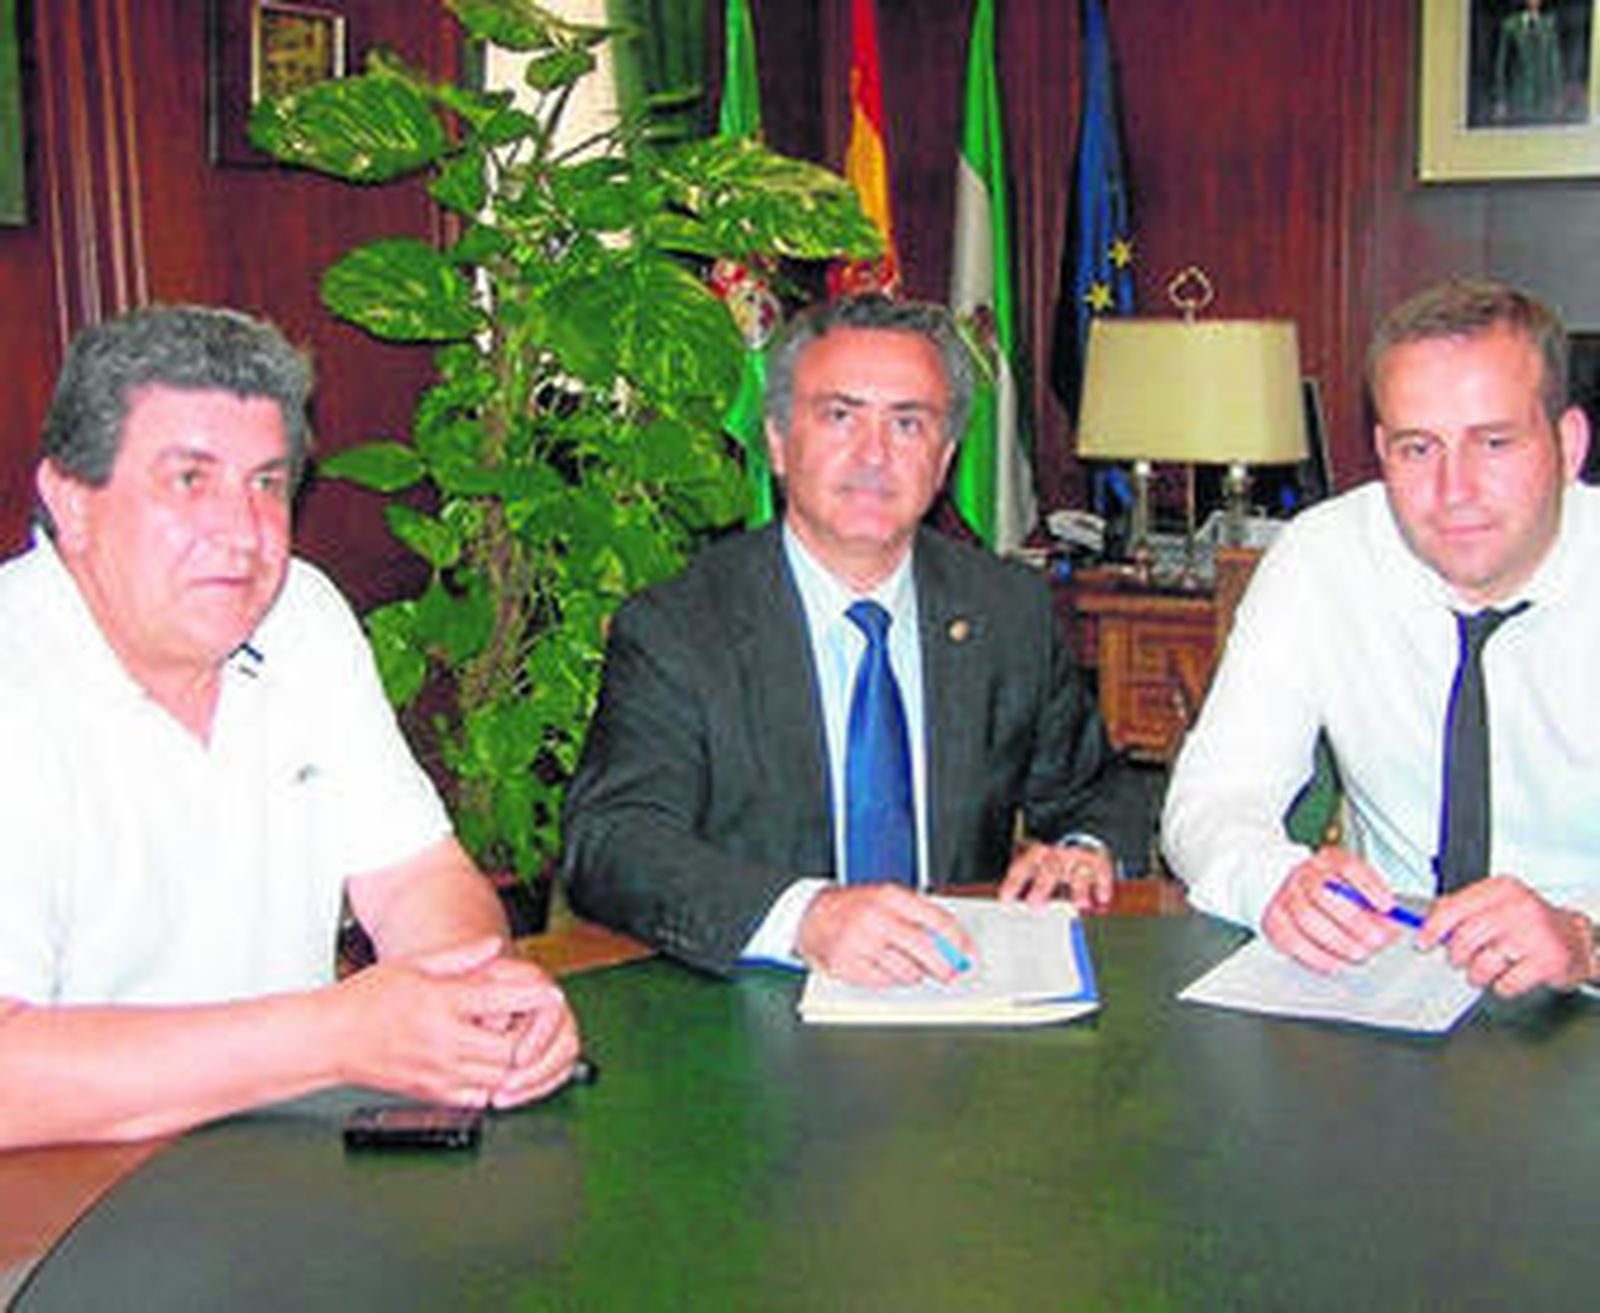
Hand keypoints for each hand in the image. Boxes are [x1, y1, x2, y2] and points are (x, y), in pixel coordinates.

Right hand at [335, 936, 580, 1106]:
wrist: (330, 1039)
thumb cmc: (366, 999)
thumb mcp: (414, 964)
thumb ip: (461, 956)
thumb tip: (495, 945)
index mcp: (442, 1003)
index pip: (504, 1000)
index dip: (533, 995)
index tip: (548, 990)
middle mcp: (444, 1041)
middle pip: (511, 1046)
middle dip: (529, 1034)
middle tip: (531, 1020)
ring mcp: (439, 1073)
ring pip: (501, 1076)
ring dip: (515, 1060)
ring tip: (514, 1041)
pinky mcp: (433, 1095)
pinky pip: (480, 1098)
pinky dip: (494, 1084)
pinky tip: (491, 1067)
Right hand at [797, 885, 974, 987]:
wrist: (811, 916)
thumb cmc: (855, 907)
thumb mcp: (887, 899)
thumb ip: (919, 915)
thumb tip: (952, 943)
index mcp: (890, 896)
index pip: (936, 919)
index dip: (958, 940)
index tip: (968, 953)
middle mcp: (875, 917)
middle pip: (924, 948)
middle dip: (944, 965)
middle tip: (951, 973)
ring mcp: (860, 942)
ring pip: (906, 970)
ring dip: (915, 974)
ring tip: (908, 965)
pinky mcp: (847, 965)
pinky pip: (884, 982)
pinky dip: (890, 979)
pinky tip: (885, 968)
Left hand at [998, 840, 1113, 910]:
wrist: (1079, 826)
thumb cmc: (1051, 852)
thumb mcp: (1033, 857)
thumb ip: (1022, 875)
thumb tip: (1006, 899)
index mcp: (1036, 853)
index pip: (1022, 867)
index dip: (1013, 883)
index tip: (1005, 899)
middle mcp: (1057, 856)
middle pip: (1049, 871)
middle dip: (1042, 888)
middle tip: (1035, 906)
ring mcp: (1078, 858)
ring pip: (1078, 873)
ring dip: (1078, 889)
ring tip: (1079, 904)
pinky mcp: (1098, 861)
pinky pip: (1102, 872)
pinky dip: (1103, 885)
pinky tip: (1101, 898)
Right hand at [1261, 846, 1402, 972]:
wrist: (1292, 891)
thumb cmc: (1335, 894)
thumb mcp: (1358, 886)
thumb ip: (1375, 902)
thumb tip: (1394, 922)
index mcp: (1328, 859)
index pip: (1347, 866)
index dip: (1370, 886)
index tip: (1388, 907)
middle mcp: (1303, 874)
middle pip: (1325, 895)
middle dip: (1355, 922)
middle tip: (1376, 940)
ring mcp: (1285, 896)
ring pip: (1308, 918)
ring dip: (1338, 942)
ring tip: (1359, 953)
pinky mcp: (1274, 920)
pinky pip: (1292, 940)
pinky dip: (1316, 955)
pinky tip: (1335, 962)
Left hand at [1416, 876, 1593, 996]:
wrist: (1575, 939)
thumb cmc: (1530, 924)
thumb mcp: (1496, 904)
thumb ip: (1463, 908)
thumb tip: (1427, 922)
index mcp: (1500, 889)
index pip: (1453, 907)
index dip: (1432, 928)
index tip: (1423, 942)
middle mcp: (1518, 907)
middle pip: (1465, 936)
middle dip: (1457, 955)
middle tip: (1461, 960)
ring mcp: (1535, 933)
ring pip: (1483, 962)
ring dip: (1478, 974)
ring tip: (1485, 970)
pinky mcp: (1548, 961)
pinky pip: (1506, 982)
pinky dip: (1502, 985)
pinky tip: (1509, 976)